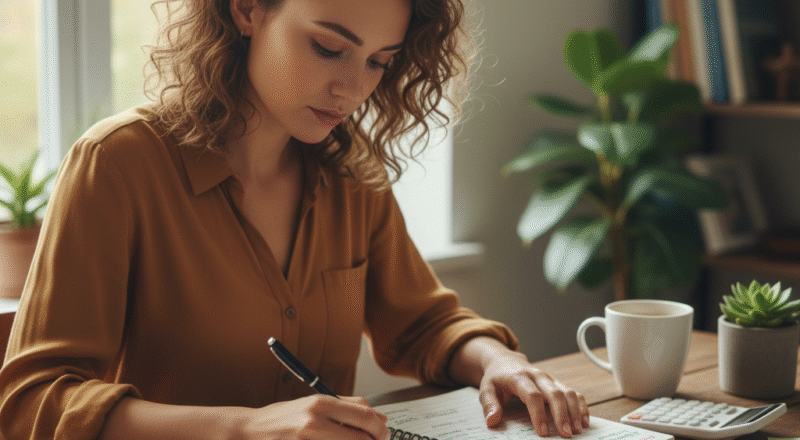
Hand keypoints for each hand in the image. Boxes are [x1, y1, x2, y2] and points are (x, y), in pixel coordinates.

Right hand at [240, 395, 389, 439]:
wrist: (248, 432)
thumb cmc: (280, 419)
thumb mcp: (312, 403)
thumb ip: (347, 406)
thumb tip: (378, 415)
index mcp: (320, 403)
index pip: (365, 415)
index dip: (381, 428)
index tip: (384, 432)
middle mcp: (315, 422)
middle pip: (362, 438)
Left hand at [479, 350, 589, 437]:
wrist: (505, 361)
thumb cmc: (497, 378)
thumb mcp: (486, 389)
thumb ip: (489, 404)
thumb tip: (493, 421)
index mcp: (519, 377)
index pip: (532, 395)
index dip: (539, 414)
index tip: (543, 432)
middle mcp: (537, 376)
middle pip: (554, 393)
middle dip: (562, 415)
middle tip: (566, 435)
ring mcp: (549, 378)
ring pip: (567, 392)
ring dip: (575, 411)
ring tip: (578, 431)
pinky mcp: (557, 383)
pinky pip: (573, 392)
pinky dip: (581, 406)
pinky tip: (584, 421)